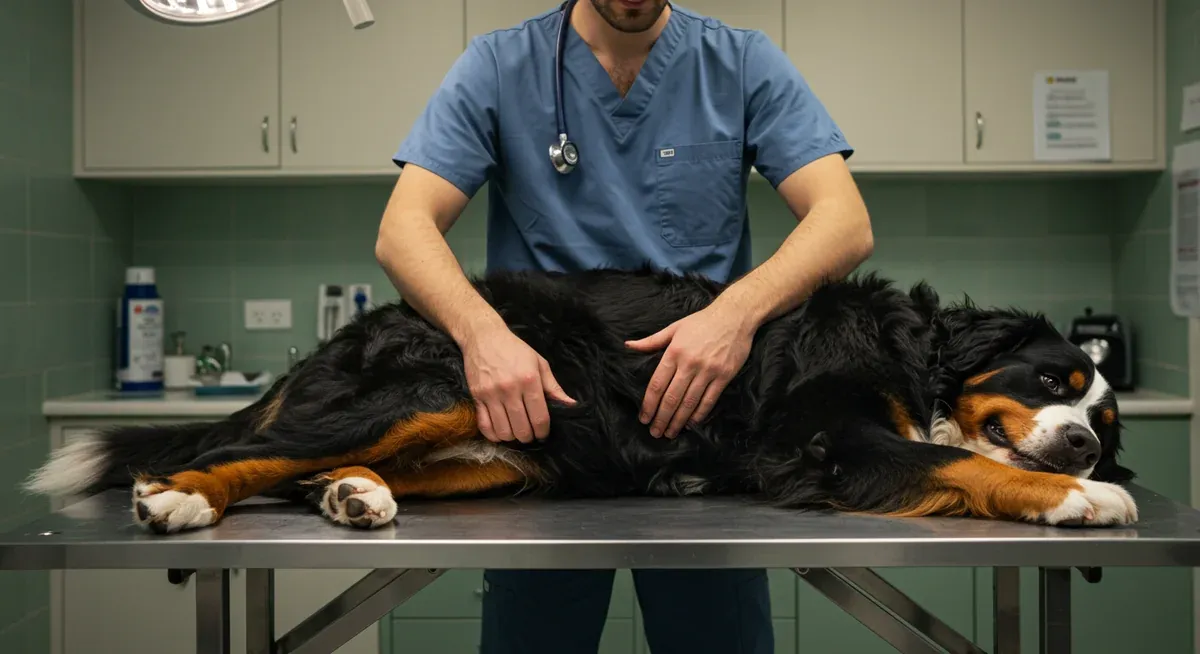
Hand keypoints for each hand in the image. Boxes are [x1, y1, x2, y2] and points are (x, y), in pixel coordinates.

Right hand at [461, 326, 575, 443]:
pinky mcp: (477, 396)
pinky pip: (484, 425)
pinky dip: (493, 435)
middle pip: (522, 428)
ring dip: (512, 437)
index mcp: (529, 380)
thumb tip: (570, 405)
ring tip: (516, 432)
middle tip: (530, 434)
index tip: (543, 434)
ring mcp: (491, 394)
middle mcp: (510, 389)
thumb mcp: (539, 363)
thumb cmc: (515, 349)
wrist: (484, 337)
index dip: (543, 432)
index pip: (539, 417)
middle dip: (529, 437)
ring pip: (503, 430)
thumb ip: (554, 387)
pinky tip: (500, 432)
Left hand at [625, 305, 755, 438]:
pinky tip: (690, 424)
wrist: (735, 316)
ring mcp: (708, 371)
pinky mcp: (724, 376)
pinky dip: (699, 415)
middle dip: (661, 418)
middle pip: (671, 398)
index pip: (657, 384)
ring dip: (678, 421)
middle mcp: (690, 363)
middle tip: (655, 433)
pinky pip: (709, 400)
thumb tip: (628, 345)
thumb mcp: (674, 327)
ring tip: (670, 433)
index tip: (644, 418)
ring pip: (689, 403)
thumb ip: (651, 341)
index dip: (649, 405)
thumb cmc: (702, 322)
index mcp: (674, 352)